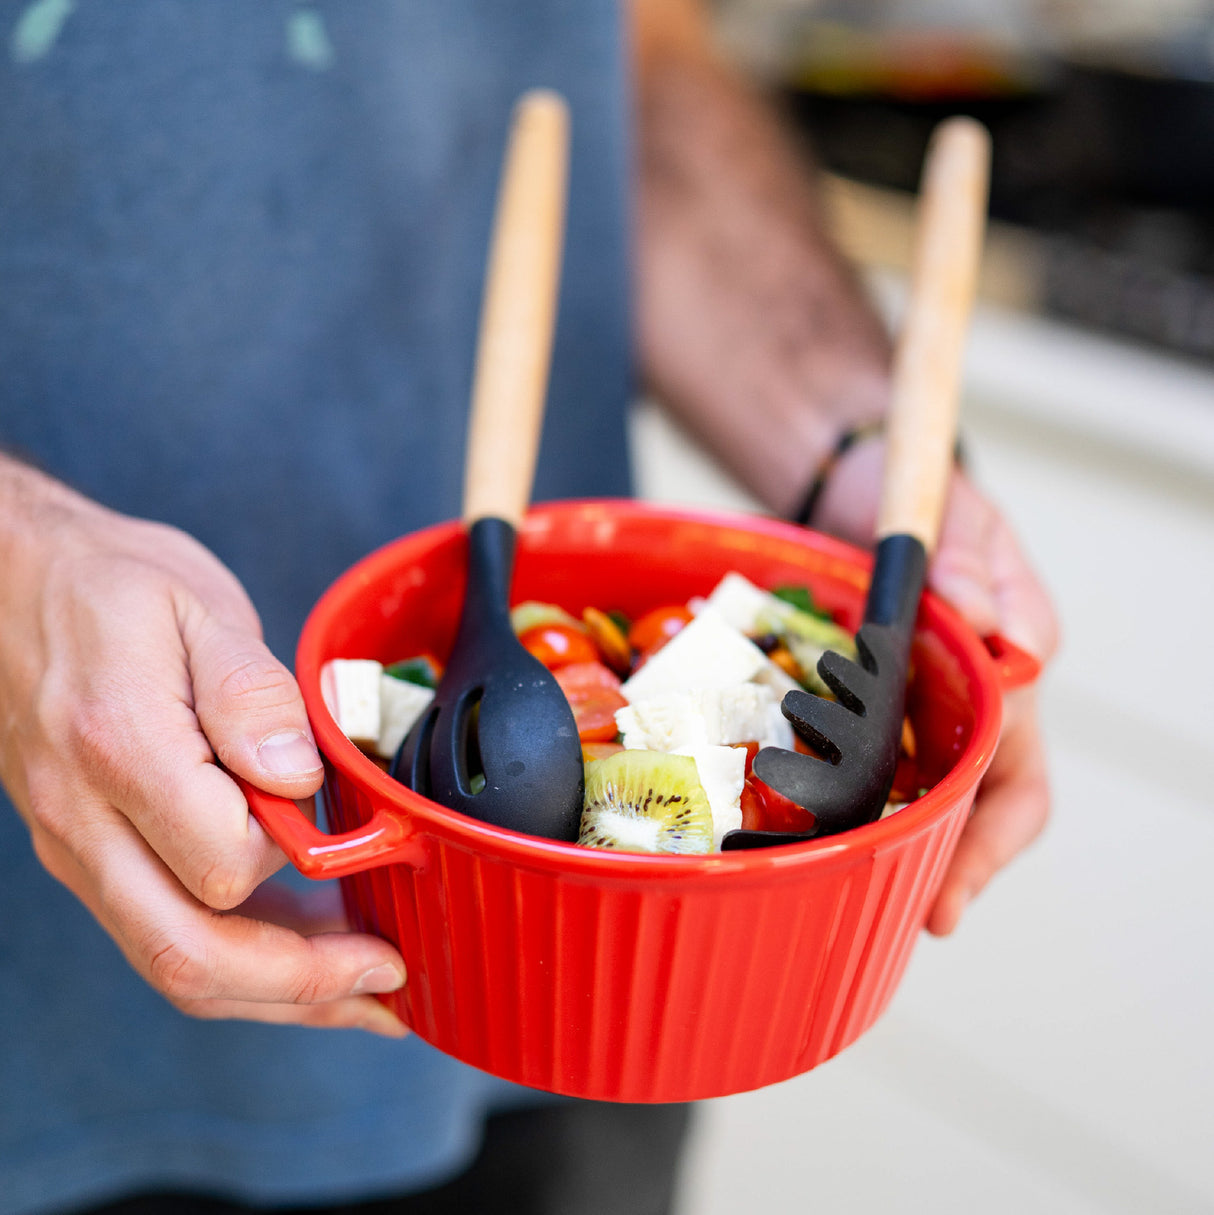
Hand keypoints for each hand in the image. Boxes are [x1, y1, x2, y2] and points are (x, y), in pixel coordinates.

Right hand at [0, 461, 408, 1033]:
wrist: (17, 586)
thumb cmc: (112, 587)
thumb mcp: (196, 606)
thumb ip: (250, 694)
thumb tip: (298, 778)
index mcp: (120, 750)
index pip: (224, 863)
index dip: (305, 860)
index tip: (367, 836)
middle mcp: (88, 821)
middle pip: (189, 955)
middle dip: (300, 985)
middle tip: (389, 978)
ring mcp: (83, 849)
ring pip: (174, 964)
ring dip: (276, 994)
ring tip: (364, 995)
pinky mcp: (95, 855)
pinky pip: (164, 936)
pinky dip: (242, 965)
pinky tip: (304, 956)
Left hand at [812, 437, 1059, 934]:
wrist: (856, 483)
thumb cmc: (926, 503)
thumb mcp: (964, 518)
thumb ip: (978, 564)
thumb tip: (980, 622)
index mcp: (999, 687)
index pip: (1013, 789)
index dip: (986, 853)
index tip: (946, 906)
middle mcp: (949, 717)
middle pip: (948, 820)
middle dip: (917, 875)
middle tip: (866, 919)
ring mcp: (889, 716)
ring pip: (887, 804)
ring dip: (864, 848)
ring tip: (818, 890)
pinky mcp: (834, 704)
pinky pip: (829, 763)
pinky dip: (814, 799)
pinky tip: (775, 828)